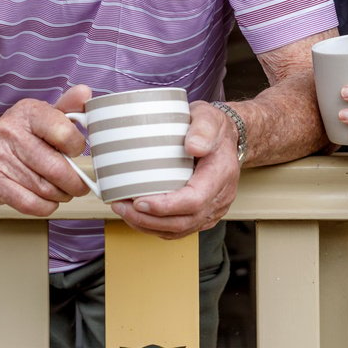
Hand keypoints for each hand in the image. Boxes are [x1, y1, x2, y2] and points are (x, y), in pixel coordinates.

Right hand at [0, 84, 92, 214]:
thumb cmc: (20, 135)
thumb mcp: (44, 115)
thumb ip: (68, 105)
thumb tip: (85, 93)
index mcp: (28, 112)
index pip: (64, 132)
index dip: (77, 147)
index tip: (76, 152)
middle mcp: (10, 131)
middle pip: (56, 167)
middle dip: (74, 182)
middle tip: (79, 185)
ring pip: (44, 188)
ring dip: (60, 195)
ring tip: (63, 191)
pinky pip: (28, 202)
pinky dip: (45, 206)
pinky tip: (47, 200)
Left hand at [110, 101, 240, 238]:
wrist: (226, 138)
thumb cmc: (214, 128)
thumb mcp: (209, 118)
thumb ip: (203, 129)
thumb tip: (193, 146)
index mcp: (220, 174)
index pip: (194, 200)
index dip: (165, 206)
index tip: (139, 202)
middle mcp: (219, 198)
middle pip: (183, 222)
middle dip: (148, 219)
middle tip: (121, 207)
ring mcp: (212, 210)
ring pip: (179, 230)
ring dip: (148, 225)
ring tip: (123, 211)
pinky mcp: (202, 215)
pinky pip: (179, 229)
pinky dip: (155, 226)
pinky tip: (137, 216)